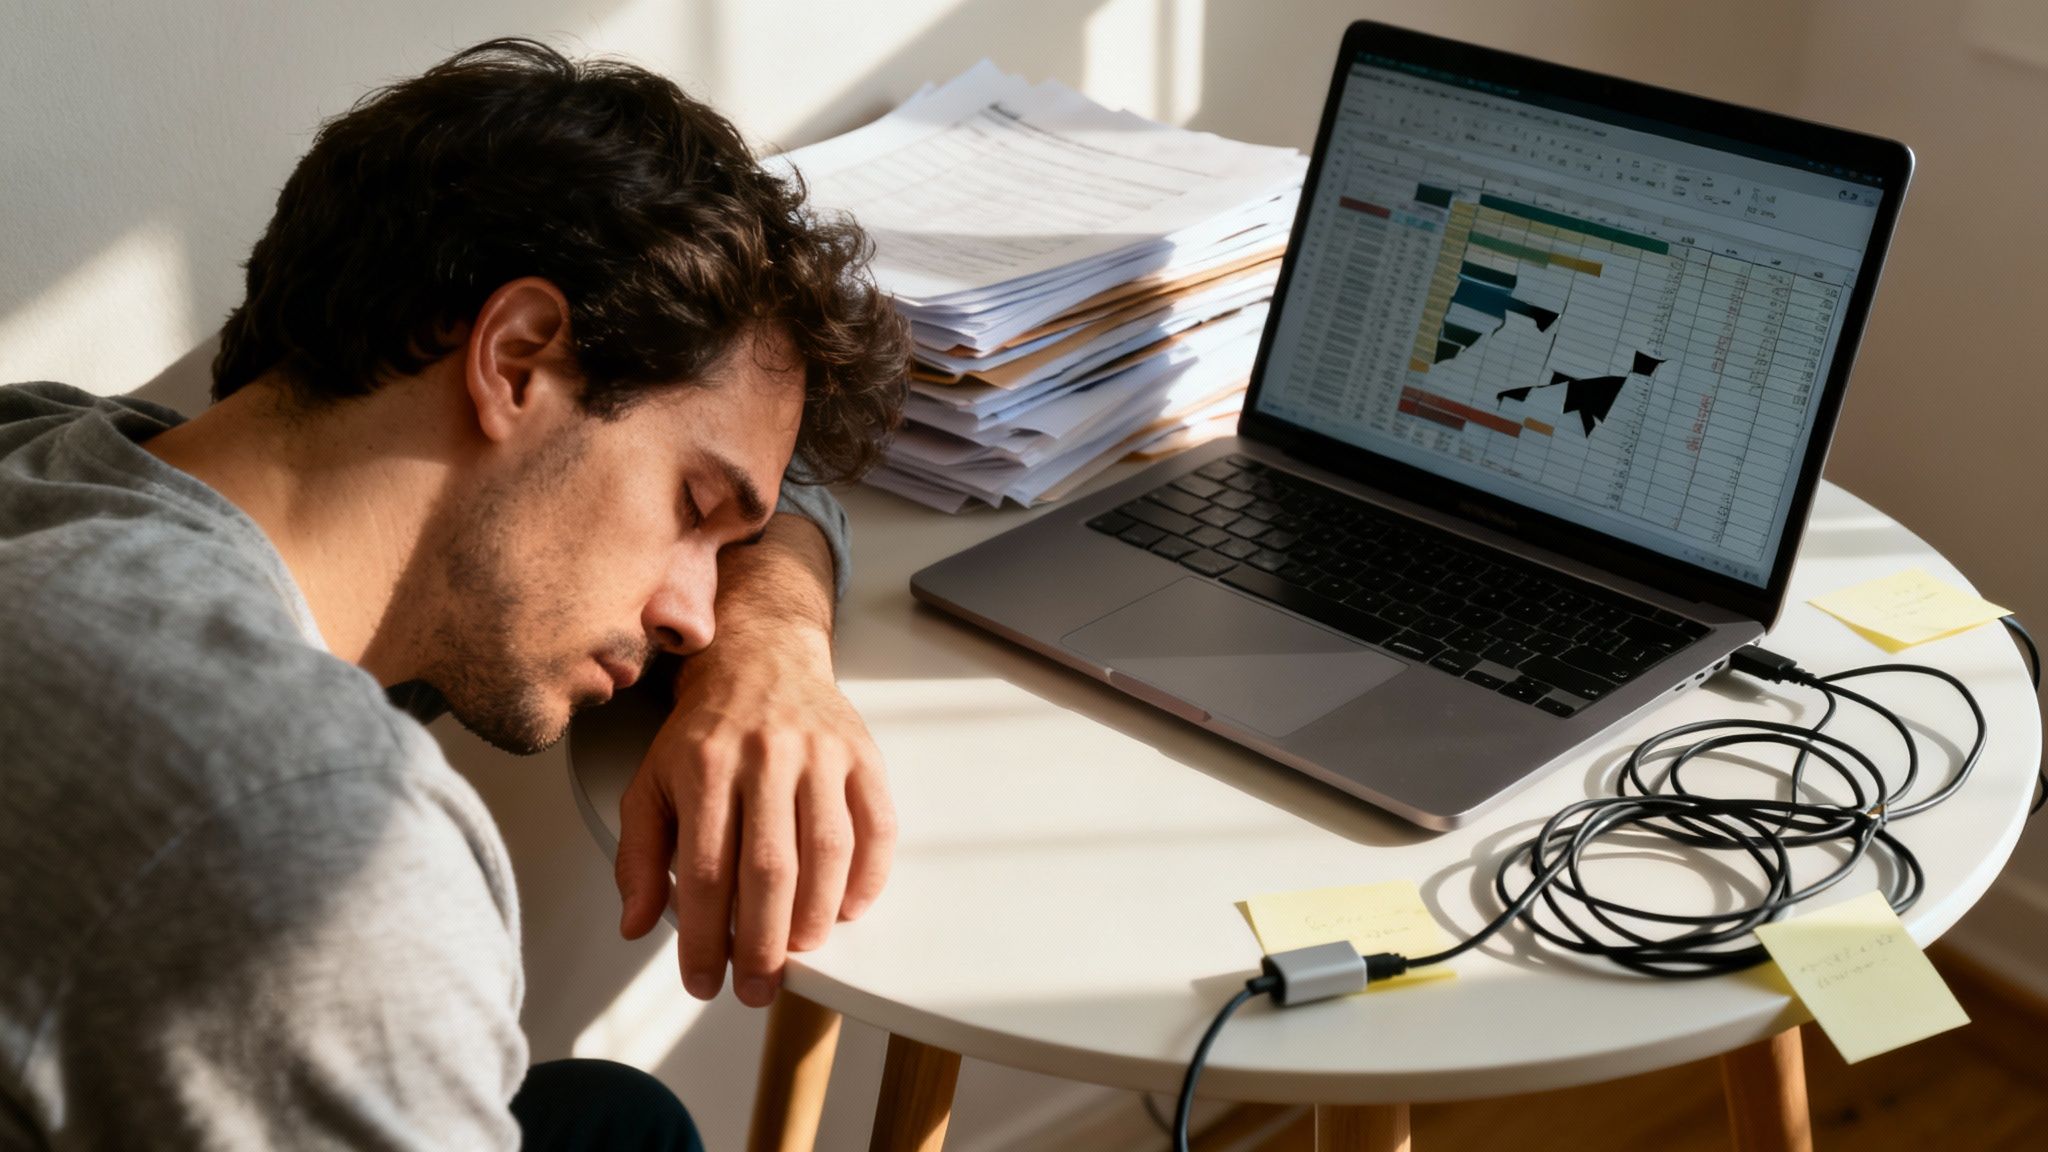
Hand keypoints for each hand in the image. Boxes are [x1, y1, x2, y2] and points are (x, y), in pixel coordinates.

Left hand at [612, 518, 894, 1007]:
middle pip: (770, 869)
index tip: (704, 983)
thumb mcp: (650, 784)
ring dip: (816, 918)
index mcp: (704, 766)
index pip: (706, 870)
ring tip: (799, 954)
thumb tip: (636, 924)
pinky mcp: (862, 754)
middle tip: (758, 989)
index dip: (706, 938)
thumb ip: (640, 856)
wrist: (760, 658)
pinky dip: (867, 877)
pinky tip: (847, 909)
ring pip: (827, 851)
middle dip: (764, 945)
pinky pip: (877, 826)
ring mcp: (820, 753)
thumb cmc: (702, 733)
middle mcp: (765, 756)